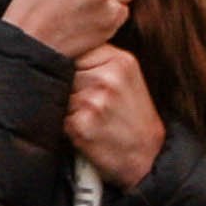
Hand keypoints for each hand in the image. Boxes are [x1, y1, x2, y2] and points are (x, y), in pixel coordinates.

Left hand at [62, 48, 165, 189]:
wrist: (148, 158)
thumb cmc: (132, 118)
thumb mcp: (126, 78)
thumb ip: (99, 61)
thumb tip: (59, 47)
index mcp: (120, 60)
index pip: (76, 48)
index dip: (72, 64)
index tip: (80, 77)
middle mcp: (108, 78)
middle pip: (64, 70)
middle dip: (68, 86)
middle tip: (90, 103)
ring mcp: (94, 101)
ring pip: (59, 93)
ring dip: (66, 107)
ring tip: (90, 118)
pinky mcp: (81, 125)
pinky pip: (58, 117)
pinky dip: (66, 127)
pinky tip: (86, 132)